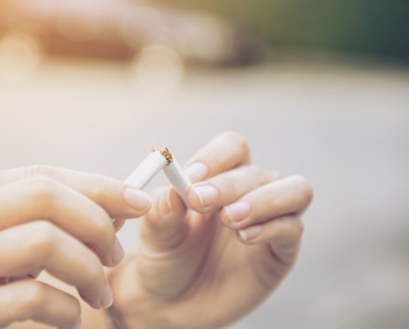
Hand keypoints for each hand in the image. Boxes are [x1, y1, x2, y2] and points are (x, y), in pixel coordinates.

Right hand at [0, 166, 151, 328]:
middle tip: (115, 255)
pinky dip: (67, 310)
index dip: (99, 185)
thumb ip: (36, 218)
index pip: (41, 175)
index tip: (139, 201)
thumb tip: (114, 207)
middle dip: (97, 223)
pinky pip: (33, 298)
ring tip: (100, 293)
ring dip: (89, 270)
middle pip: (45, 197)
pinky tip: (70, 319)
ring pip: (44, 242)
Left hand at [109, 132, 312, 328]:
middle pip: (256, 171)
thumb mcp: (155, 232)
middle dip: (227, 185)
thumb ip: (164, 209)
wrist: (170, 302)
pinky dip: (271, 227)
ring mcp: (271, 220)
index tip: (190, 177)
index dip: (214, 158)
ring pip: (295, 190)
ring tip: (230, 218)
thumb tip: (175, 190)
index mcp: (220, 177)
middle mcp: (250, 192)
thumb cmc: (165, 256)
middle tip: (200, 202)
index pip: (232, 148)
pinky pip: (292, 228)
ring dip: (263, 199)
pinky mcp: (281, 252)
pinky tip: (245, 237)